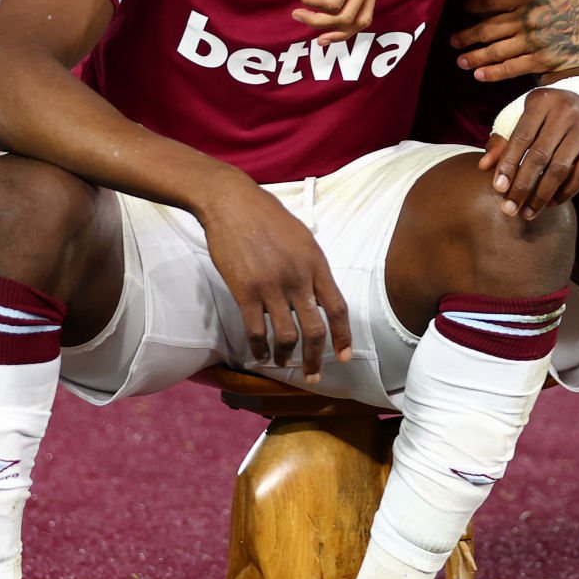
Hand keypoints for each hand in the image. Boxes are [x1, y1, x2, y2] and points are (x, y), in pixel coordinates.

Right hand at [197, 178, 352, 381]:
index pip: (338, 308)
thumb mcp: (302, 237)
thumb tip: (318, 293)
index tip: (345, 356)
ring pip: (286, 335)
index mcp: (316, 264)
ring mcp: (271, 286)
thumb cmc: (267, 216)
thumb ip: (312, 267)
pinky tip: (259, 355)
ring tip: (283, 364)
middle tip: (313, 375)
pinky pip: (255, 330)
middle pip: (315, 329)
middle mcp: (298, 278)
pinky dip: (259, 348)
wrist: (232, 203)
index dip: (344, 336)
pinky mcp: (245, 291)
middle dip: (316, 358)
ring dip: (286, 356)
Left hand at [451, 0, 578, 81]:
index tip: (464, 8)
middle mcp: (527, 18)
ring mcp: (534, 41)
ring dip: (474, 56)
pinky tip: (479, 75)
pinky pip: (512, 68)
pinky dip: (493, 72)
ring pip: (495, 50)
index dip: (473, 4)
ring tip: (460, 61)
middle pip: (487, 28)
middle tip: (453, 41)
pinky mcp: (543, 61)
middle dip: (466, 35)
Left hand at [479, 86, 578, 219]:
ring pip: (561, 168)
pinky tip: (551, 203)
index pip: (521, 137)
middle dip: (523, 186)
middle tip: (509, 209)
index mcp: (541, 101)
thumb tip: (483, 166)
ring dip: (542, 196)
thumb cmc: (545, 115)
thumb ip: (502, 141)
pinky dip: (565, 193)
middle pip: (540, 156)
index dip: (508, 164)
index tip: (497, 188)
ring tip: (527, 212)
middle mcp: (566, 111)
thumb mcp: (521, 117)